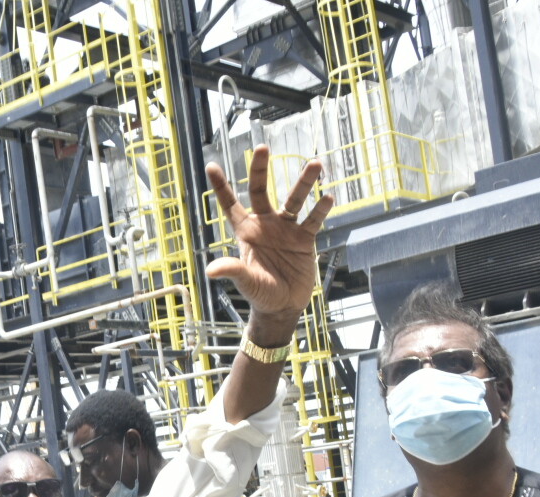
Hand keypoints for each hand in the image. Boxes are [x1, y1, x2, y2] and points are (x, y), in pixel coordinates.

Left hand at [205, 145, 332, 329]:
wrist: (283, 306)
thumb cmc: (260, 294)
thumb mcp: (246, 281)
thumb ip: (233, 271)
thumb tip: (211, 270)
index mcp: (246, 232)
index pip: (231, 204)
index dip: (221, 186)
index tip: (212, 165)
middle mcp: (265, 225)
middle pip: (261, 191)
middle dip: (261, 170)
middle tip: (262, 148)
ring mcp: (285, 229)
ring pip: (294, 200)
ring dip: (304, 182)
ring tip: (316, 164)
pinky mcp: (305, 239)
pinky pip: (313, 220)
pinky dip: (321, 209)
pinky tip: (327, 197)